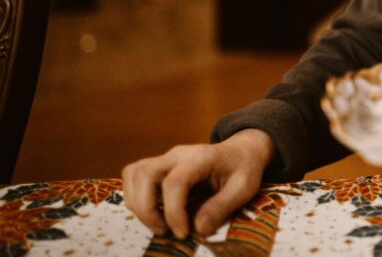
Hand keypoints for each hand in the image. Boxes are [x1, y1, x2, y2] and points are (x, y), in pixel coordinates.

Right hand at [122, 129, 274, 238]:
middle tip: (165, 231)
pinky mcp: (159, 164)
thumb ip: (222, 207)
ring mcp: (166, 157)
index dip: (174, 211)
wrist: (242, 151)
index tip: (183, 233)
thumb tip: (199, 229)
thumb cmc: (244, 168)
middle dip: (147, 209)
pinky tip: (153, 211)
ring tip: (159, 223)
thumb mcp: (244, 188)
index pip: (176, 181)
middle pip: (145, 174)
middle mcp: (179, 153)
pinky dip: (135, 195)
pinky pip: (134, 175)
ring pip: (134, 174)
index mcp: (202, 157)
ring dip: (137, 203)